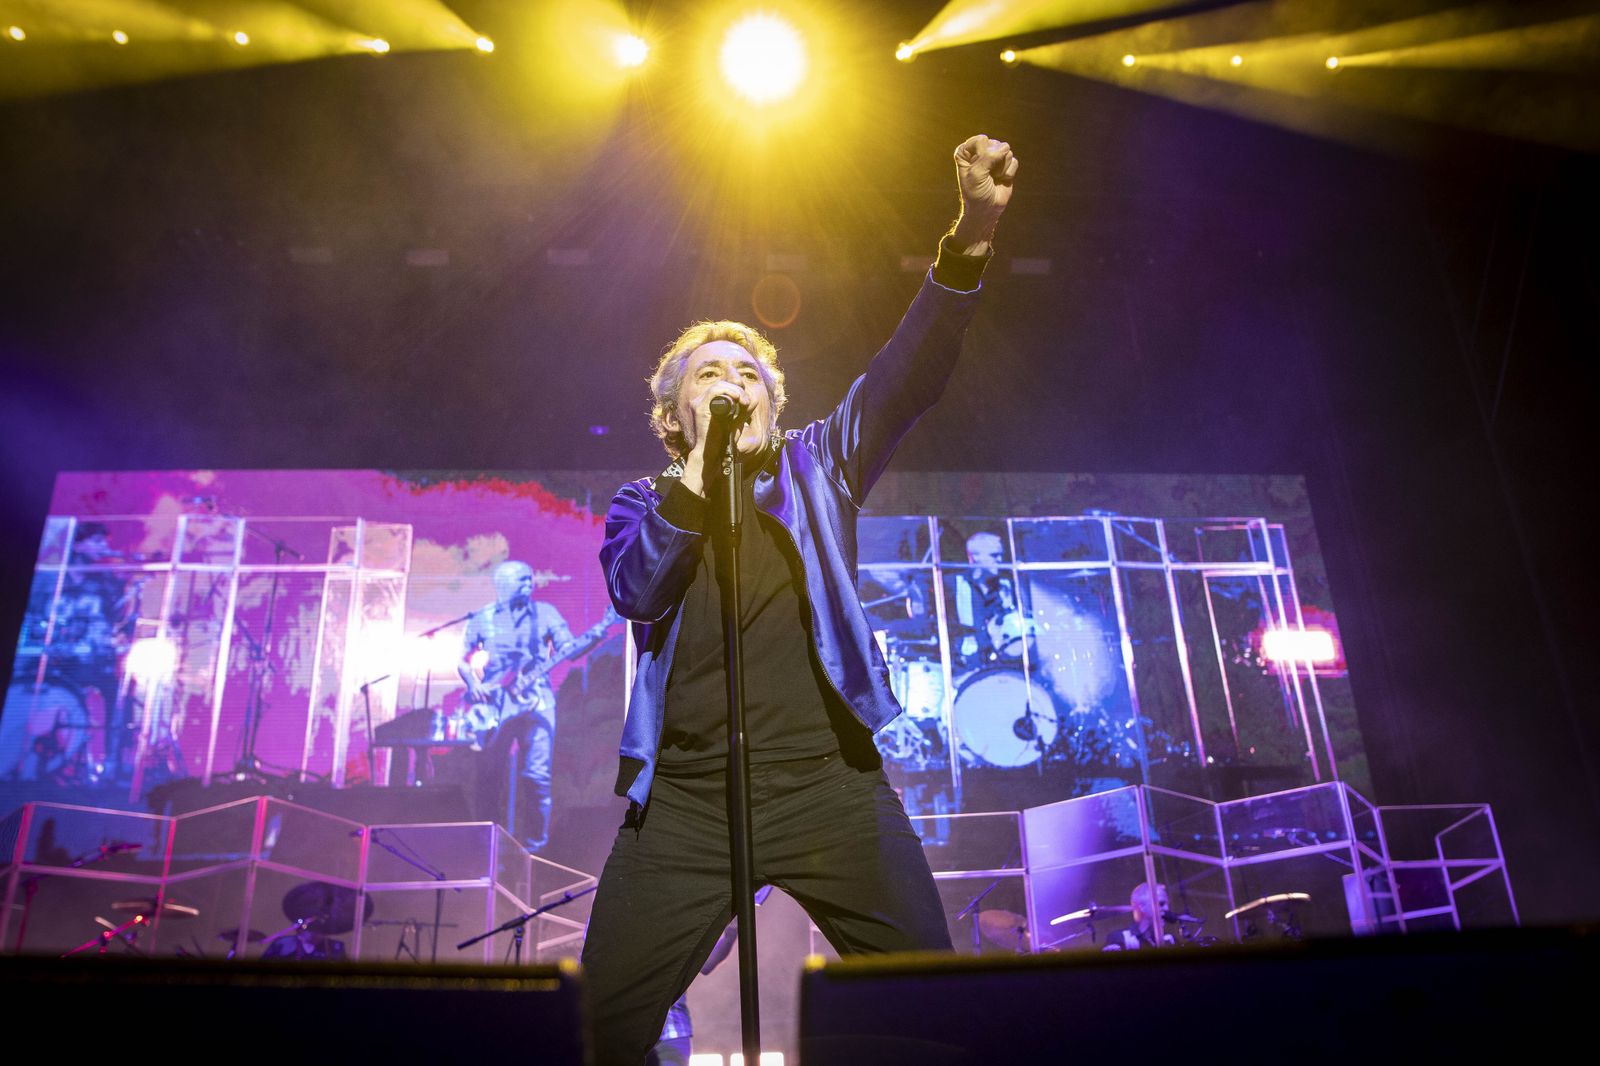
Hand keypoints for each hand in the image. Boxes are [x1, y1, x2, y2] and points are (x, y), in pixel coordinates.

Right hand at [679, 380, 748, 495]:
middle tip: (747, 403)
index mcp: (710, 403)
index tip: (746, 401)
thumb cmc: (723, 440)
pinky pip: (714, 390)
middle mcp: (703, 401)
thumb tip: (753, 398)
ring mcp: (700, 403)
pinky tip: (737, 399)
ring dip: (736, 391)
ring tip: (744, 403)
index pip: (725, 386)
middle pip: (723, 384)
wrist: (713, 454)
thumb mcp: (738, 421)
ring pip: (720, 385)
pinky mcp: (699, 407)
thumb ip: (744, 409)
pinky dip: (728, 391)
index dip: (737, 388)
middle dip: (739, 390)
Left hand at [950, 134, 1018, 254]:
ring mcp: (994, 157)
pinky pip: (1013, 160)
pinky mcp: (1006, 164)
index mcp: (966, 151)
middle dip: (993, 163)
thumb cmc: (976, 193)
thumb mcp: (976, 174)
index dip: (982, 155)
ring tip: (993, 178)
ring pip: (1006, 152)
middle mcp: (980, 151)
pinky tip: (1001, 179)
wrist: (986, 210)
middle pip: (995, 144)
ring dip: (1001, 168)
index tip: (976, 170)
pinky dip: (1008, 173)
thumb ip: (988, 157)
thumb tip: (1006, 147)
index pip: (981, 140)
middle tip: (986, 176)